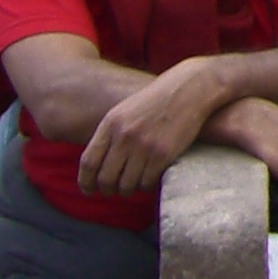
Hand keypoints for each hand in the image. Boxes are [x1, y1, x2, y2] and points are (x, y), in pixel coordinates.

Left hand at [75, 57, 231, 195]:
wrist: (191, 88)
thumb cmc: (158, 100)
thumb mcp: (126, 110)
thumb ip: (110, 135)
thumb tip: (95, 167)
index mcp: (111, 123)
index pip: (88, 163)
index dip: (85, 182)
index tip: (89, 189)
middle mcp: (125, 136)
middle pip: (105, 179)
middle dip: (107, 190)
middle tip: (113, 190)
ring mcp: (144, 146)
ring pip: (126, 185)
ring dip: (128, 189)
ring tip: (133, 183)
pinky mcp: (164, 154)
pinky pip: (147, 182)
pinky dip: (146, 185)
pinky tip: (149, 176)